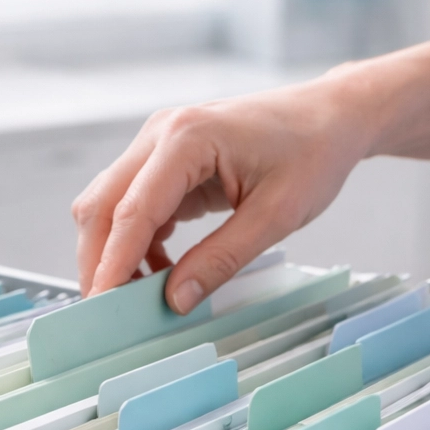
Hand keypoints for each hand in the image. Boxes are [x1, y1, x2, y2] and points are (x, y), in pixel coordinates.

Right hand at [73, 73, 378, 313]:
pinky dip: (138, 242)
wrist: (330, 117)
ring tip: (139, 297)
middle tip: (109, 312)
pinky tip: (161, 272)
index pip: (133, 209)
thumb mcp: (276, 215)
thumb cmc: (313, 153)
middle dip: (100, 260)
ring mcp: (160, 145)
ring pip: (110, 205)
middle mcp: (161, 134)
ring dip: (115, 252)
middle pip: (103, 204)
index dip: (113, 262)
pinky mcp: (168, 161)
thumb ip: (222, 258)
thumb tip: (176, 300)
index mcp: (187, 137)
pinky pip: (135, 205)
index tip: (103, 305)